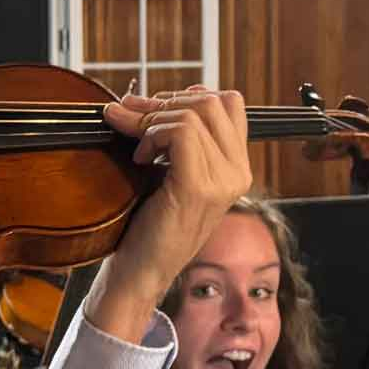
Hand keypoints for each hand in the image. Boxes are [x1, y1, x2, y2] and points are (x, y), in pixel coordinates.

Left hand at [91, 86, 251, 339]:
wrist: (140, 273)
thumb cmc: (149, 225)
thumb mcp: (170, 174)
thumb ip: (175, 140)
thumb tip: (145, 97)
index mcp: (236, 168)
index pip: (228, 103)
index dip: (188, 96)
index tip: (153, 110)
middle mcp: (238, 173)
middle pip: (210, 101)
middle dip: (162, 102)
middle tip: (130, 117)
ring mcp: (223, 181)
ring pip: (192, 113)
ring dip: (151, 120)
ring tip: (134, 144)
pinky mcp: (198, 188)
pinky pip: (180, 133)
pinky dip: (151, 134)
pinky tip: (139, 158)